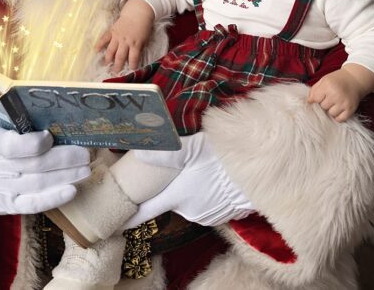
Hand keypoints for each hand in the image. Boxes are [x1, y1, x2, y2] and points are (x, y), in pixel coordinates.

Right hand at [0, 126, 90, 215]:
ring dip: (66, 176)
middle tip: (85, 154)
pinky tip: (71, 191)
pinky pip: (32, 204)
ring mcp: (2, 189)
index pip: (12, 146)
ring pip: (38, 183)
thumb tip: (50, 122)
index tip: (49, 136)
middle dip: (64, 159)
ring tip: (85, 169)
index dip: (33, 143)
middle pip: (34, 165)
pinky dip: (52, 198)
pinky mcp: (7, 205)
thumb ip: (15, 127)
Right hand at [95, 0, 155, 72]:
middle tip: (115, 72)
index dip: (132, 65)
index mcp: (135, 44)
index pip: (133, 58)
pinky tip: (96, 50)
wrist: (138, 13)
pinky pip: (104, 38)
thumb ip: (139, 48)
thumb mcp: (145, 39)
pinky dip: (99, 44)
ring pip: (111, 50)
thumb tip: (134, 57)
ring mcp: (117, 36)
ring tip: (106, 65)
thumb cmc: (143, 26)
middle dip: (117, 66)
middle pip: (120, 56)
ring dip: (108, 59)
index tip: (131, 70)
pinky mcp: (112, 31)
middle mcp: (125, 41)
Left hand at [121, 133, 253, 228]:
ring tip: (205, 170)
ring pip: (191, 201)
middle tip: (183, 169)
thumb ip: (166, 152)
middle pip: (172, 201)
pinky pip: (209, 205)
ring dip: (194, 189)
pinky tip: (217, 179)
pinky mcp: (223, 216)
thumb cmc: (222, 158)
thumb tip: (140, 150)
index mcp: (176, 196)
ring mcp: (206, 215)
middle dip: (174, 188)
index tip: (116, 225)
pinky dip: (209, 195)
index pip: (146, 211)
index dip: (130, 218)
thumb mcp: (192, 148)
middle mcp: (188, 210)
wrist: (257, 172)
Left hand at [307, 65, 373, 121]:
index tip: (321, 95)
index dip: (317, 98)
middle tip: (330, 98)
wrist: (355, 79)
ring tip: (335, 103)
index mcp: (328, 85)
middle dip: (324, 103)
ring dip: (331, 110)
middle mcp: (336, 94)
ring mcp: (344, 103)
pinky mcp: (351, 109)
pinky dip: (338, 116)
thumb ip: (314, 90)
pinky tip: (339, 109)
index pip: (315, 99)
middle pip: (323, 107)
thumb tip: (309, 102)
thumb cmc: (337, 80)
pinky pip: (340, 119)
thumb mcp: (323, 80)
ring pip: (331, 114)